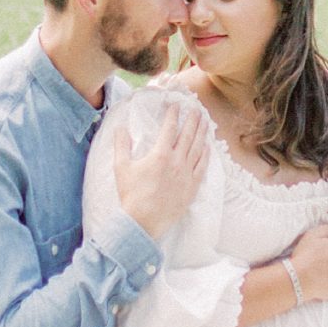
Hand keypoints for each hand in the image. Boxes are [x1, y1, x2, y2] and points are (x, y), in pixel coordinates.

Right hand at [111, 106, 209, 238]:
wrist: (143, 222)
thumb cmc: (131, 195)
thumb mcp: (121, 168)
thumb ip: (121, 145)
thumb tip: (120, 127)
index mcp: (160, 155)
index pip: (169, 128)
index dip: (173, 114)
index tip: (175, 104)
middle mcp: (177, 162)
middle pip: (188, 135)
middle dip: (192, 120)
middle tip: (196, 108)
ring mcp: (186, 175)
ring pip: (197, 148)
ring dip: (202, 133)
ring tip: (205, 121)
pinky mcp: (192, 187)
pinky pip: (202, 167)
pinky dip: (206, 155)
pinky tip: (208, 147)